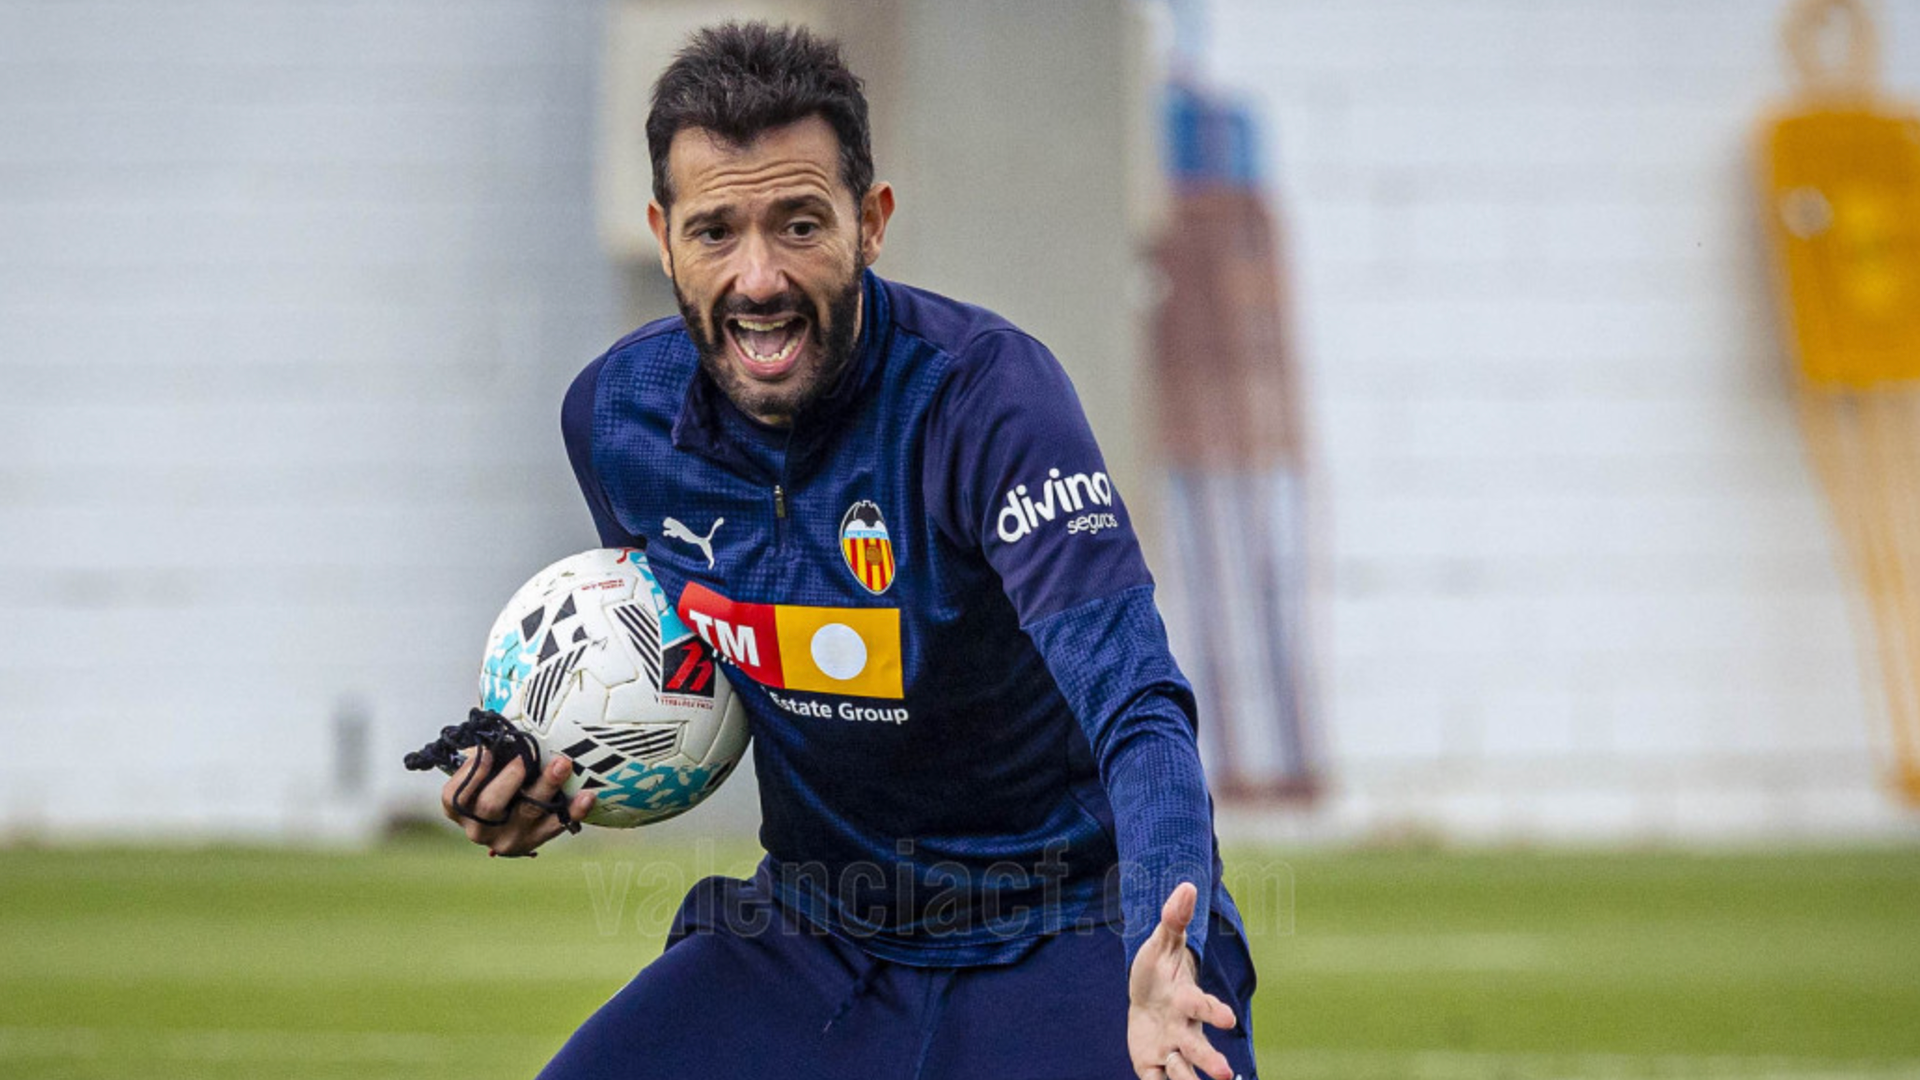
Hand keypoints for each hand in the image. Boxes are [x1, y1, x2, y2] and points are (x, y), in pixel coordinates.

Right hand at [440, 749, 595, 856]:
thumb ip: (489, 749)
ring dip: (546, 786)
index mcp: (460, 809)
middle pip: (491, 806)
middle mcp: (479, 828)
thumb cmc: (495, 778)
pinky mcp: (535, 842)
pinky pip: (557, 826)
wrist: (512, 816)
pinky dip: (573, 811)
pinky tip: (587, 795)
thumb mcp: (485, 767)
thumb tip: (505, 715)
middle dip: (510, 779)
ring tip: (562, 764)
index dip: (471, 773)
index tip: (488, 750)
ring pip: (528, 812)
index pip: (455, 796)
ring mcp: (507, 839)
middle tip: (524, 758)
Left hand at [1128, 881, 1237, 1079]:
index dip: (1214, 1012)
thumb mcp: (1161, 943)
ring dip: (1186, 1079)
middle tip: (1223, 1074)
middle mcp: (1184, 1029)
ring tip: (1182, 1077)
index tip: (1228, 1019)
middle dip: (1209, 1061)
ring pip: (1183, 1070)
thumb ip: (1174, 918)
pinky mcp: (1153, 1066)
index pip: (1203, 1006)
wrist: (1145, 998)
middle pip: (1198, 1047)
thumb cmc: (1158, 970)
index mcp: (1187, 1000)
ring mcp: (1171, 1049)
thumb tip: (1187, 885)